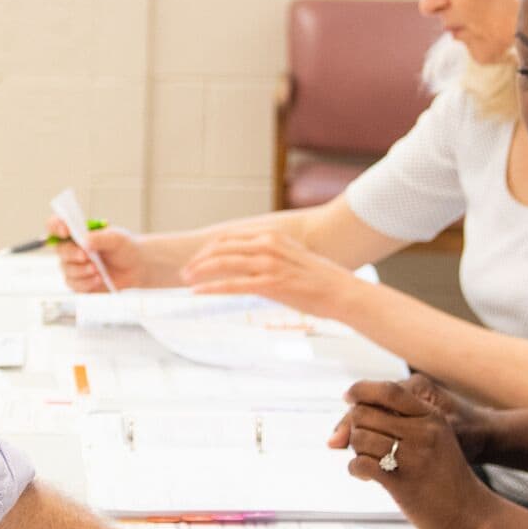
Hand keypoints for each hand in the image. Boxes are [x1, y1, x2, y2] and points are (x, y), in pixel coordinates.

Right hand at [46, 214, 144, 292]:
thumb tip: (83, 240)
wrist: (136, 267)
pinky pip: (74, 285)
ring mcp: (74, 267)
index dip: (55, 227)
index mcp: (76, 233)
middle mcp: (71, 249)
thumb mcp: (116, 238)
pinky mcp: (79, 283)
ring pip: (66, 269)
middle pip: (60, 250)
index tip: (66, 231)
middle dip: (72, 254)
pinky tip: (99, 279)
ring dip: (81, 270)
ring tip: (98, 270)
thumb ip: (100, 238)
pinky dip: (86, 283)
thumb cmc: (124, 248)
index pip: (55, 226)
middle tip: (86, 256)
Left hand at [178, 230, 356, 319]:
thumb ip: (268, 255)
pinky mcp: (271, 284)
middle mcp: (268, 244)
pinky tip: (197, 292)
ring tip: (185, 280)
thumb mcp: (290, 256)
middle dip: (199, 259)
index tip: (196, 260)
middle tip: (184, 271)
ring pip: (223, 263)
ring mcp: (269, 263)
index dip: (208, 248)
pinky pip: (232, 285)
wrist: (342, 292)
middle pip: (221, 247)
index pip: (230, 237)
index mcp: (272, 235)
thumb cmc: (318, 279)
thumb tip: (247, 263)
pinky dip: (211, 288)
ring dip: (200, 272)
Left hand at [331, 374, 498, 528]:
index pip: (389, 390)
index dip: (362, 390)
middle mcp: (423, 432)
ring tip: (369, 460)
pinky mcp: (402, 482)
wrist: (470, 512)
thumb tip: (357, 407)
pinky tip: (367, 475)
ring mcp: (413, 456)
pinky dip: (356, 469)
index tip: (350, 396)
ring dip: (357, 450)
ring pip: (359, 438)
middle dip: (355, 427)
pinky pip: (360, 464)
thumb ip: (405, 419)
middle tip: (363, 442)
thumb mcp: (436, 436)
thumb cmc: (446, 475)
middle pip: (365, 413)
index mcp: (432, 416)